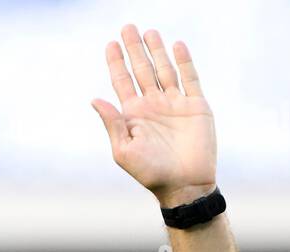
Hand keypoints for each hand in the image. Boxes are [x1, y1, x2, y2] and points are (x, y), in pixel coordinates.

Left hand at [91, 25, 216, 205]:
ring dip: (157, 50)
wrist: (184, 185)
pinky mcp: (195, 106)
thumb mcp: (124, 151)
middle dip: (135, 49)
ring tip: (149, 32)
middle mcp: (153, 106)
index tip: (111, 44)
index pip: (122, 82)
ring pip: (164, 69)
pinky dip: (183, 61)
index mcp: (134, 115)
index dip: (116, 63)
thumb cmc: (151, 173)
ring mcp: (175, 104)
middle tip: (128, 27)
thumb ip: (112, 124)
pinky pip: (189, 78)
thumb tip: (94, 99)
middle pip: (142, 70)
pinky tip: (176, 45)